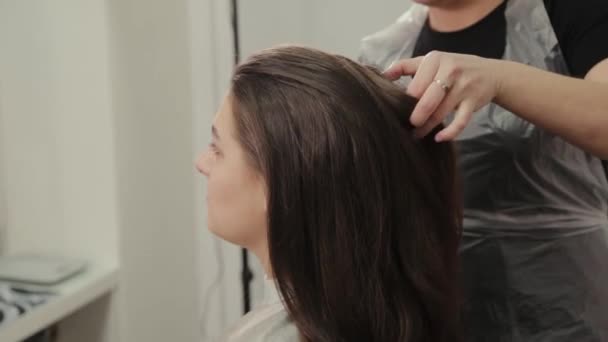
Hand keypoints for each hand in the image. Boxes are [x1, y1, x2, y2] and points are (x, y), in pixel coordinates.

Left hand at [384, 51, 501, 140]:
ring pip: (440, 113)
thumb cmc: (451, 68)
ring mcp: (463, 86)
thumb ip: (405, 66)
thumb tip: (381, 75)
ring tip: (417, 134)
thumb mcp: (431, 61)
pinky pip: (461, 121)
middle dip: (415, 117)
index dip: (405, 102)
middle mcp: (450, 70)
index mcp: (434, 59)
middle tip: (408, 126)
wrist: (489, 73)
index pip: (414, 85)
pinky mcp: (474, 101)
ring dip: (427, 127)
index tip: (399, 111)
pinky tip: (438, 138)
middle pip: (426, 100)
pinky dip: (449, 132)